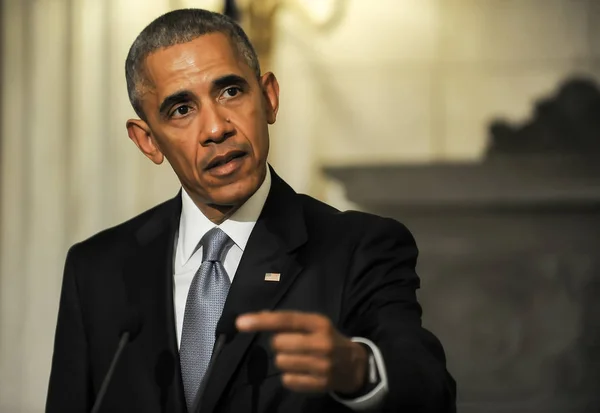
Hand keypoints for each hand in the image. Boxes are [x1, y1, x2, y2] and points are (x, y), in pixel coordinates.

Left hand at [236, 311, 367, 393]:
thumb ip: (289, 321)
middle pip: (278, 343)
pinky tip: (302, 373)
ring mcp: (322, 365)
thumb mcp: (314, 324)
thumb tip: (257, 316)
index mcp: (318, 323)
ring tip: (298, 360)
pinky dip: (290, 377)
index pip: (285, 319)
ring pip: (281, 362)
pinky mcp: (321, 384)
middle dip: (278, 344)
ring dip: (283, 361)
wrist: (355, 366)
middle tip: (291, 345)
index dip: (262, 321)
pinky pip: (288, 381)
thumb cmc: (328, 340)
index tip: (240, 323)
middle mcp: (322, 343)